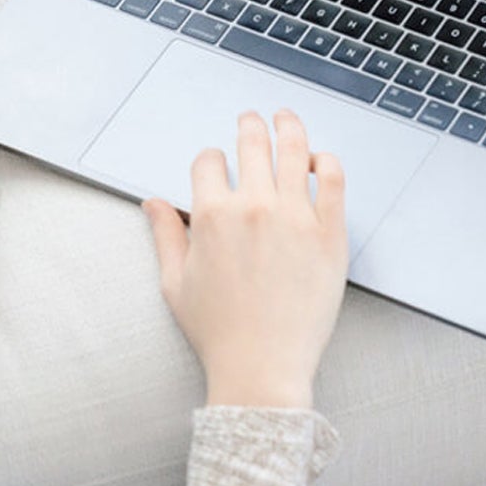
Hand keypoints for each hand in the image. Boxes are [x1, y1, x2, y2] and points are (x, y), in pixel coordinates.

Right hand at [143, 109, 347, 408]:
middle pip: (251, 143)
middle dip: (249, 125)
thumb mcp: (176, 283)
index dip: (210, 159)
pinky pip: (333, 179)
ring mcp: (295, 216)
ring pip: (294, 149)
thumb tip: (152, 202)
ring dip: (288, 125)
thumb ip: (165, 235)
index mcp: (212, 215)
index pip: (209, 161)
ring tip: (286, 117)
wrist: (262, 368)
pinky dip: (326, 160)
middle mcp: (253, 206)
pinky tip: (320, 158)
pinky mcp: (329, 231)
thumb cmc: (217, 331)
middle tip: (251, 118)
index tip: (216, 164)